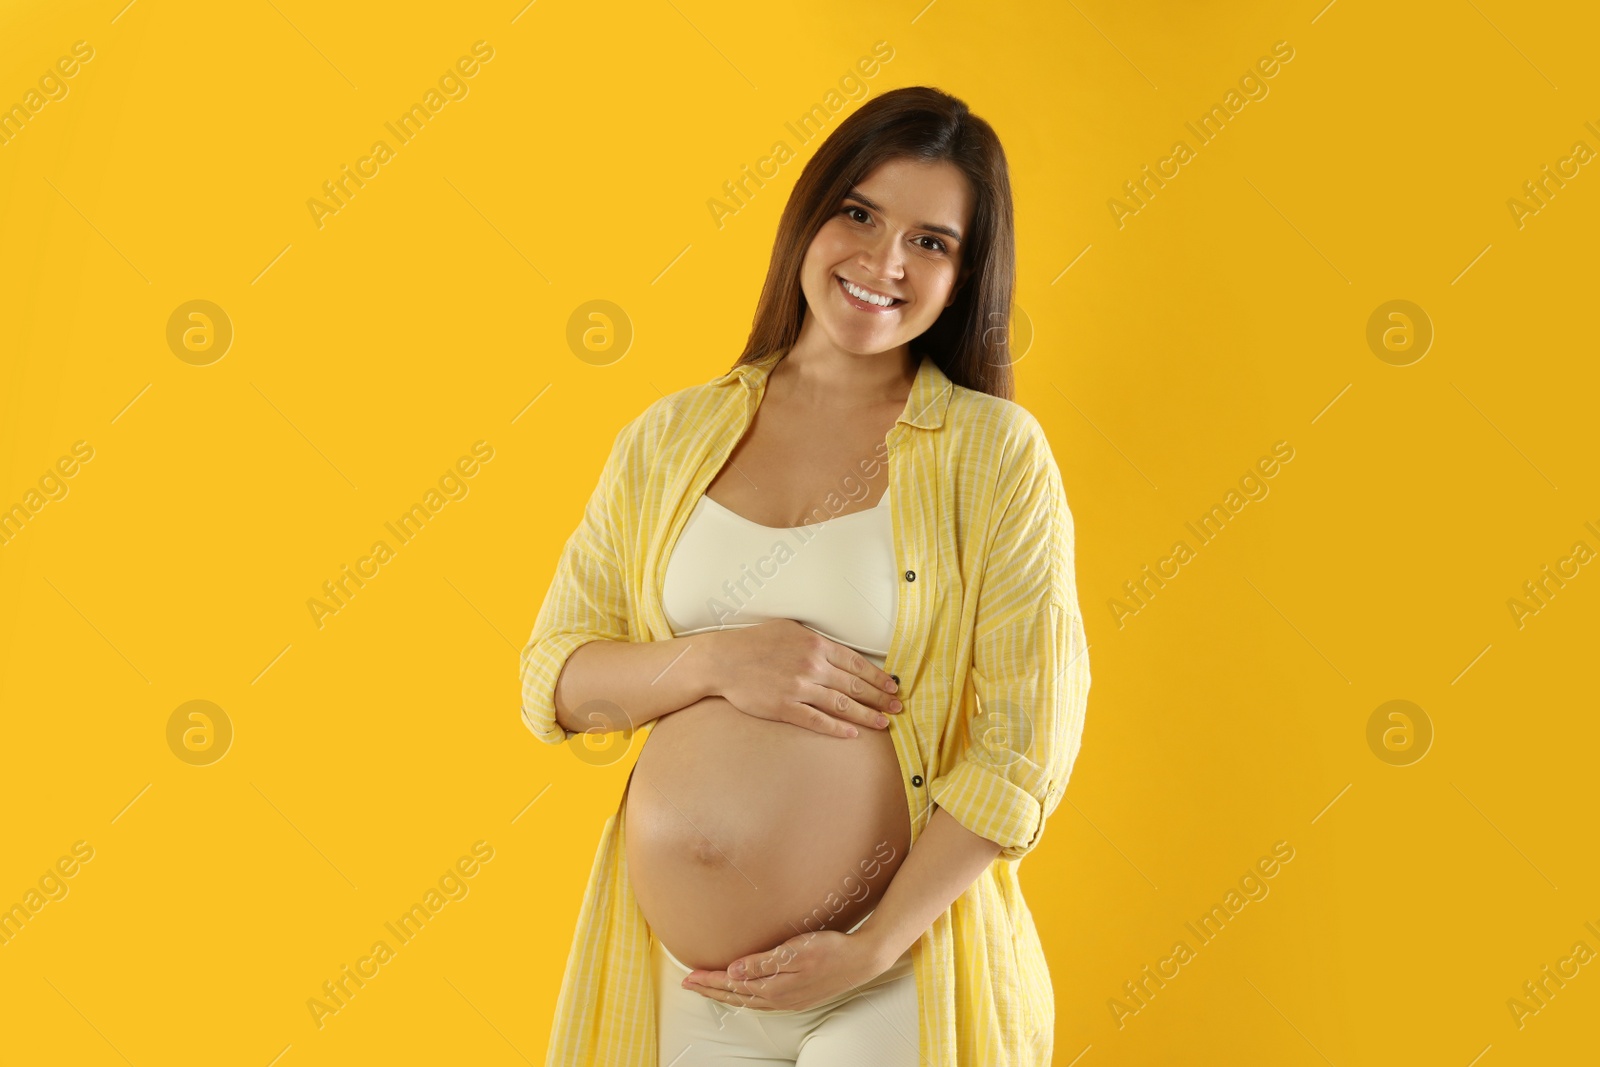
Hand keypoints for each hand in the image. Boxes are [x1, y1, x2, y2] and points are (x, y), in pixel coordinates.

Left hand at [680, 927, 891, 1011]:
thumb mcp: (794, 951)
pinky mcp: (798, 998)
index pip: (732, 985)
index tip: (689, 976)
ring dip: (725, 994)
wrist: (862, 960)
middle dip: (710, 989)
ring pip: (747, 1001)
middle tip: (688, 983)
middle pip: (735, 996)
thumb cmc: (830, 949)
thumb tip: (732, 972)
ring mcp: (789, 1001)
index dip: (709, 980)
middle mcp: (778, 999)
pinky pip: (761, 1002)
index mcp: (774, 988)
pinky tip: (744, 993)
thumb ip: (762, 963)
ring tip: (709, 989)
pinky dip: (744, 997)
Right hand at [706, 620, 902, 737]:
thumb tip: (839, 651)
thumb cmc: (755, 642)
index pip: (857, 663)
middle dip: (880, 698)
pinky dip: (838, 728)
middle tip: (897, 707)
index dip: (878, 677)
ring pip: (842, 705)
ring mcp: (800, 688)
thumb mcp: (790, 630)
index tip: (892, 686)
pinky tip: (853, 734)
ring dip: (867, 716)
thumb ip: (816, 641)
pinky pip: (818, 720)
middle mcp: (813, 666)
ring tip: (883, 723)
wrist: (723, 660)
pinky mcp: (786, 707)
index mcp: (816, 645)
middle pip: (855, 686)